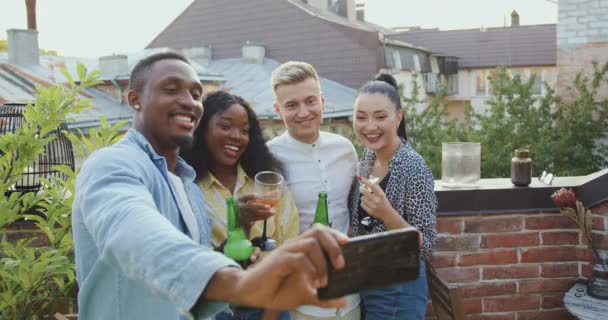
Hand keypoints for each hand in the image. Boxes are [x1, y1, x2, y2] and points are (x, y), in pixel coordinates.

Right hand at [205, 225, 348, 309]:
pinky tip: (312, 284)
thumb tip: (343, 300)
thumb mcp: (305, 295)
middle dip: (334, 246)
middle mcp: (295, 245)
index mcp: (301, 249)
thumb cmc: (276, 290)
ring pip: (311, 243)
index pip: (321, 231)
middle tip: (340, 266)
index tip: (349, 244)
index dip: (335, 234)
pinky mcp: (279, 260)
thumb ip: (323, 298)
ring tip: (323, 282)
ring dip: (322, 263)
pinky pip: (299, 258)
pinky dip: (310, 271)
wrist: (251, 293)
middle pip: (318, 231)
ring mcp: (286, 251)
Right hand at [238, 194, 274, 227]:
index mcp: (241, 199)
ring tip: (273, 212)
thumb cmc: (247, 204)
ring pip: (254, 213)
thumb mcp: (249, 199)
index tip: (257, 195)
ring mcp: (243, 214)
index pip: (245, 197)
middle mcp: (241, 207)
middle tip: (269, 206)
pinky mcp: (246, 220)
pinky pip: (256, 219)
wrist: (239, 216)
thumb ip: (258, 197)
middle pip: (250, 206)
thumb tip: (273, 194)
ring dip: (264, 213)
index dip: (250, 196)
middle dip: (260, 206)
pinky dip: (263, 217)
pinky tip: (269, 215)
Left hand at [357, 176, 396, 221]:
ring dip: (363, 197)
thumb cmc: (384, 202)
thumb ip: (376, 186)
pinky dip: (363, 203)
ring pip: (362, 198)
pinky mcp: (370, 211)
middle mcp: (377, 200)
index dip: (365, 181)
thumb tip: (370, 176)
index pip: (372, 186)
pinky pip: (362, 204)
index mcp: (381, 195)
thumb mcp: (382, 194)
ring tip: (367, 198)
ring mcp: (373, 206)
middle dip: (362, 189)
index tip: (360, 178)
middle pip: (365, 192)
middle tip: (362, 188)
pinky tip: (368, 203)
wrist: (388, 214)